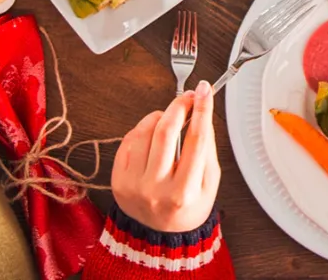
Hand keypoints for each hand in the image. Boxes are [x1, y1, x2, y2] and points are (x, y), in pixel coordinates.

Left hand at [110, 83, 219, 233]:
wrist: (159, 235)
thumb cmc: (187, 207)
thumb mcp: (210, 183)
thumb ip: (208, 149)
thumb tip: (202, 114)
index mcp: (183, 193)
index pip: (195, 141)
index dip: (202, 111)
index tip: (205, 91)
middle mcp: (155, 190)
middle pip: (166, 132)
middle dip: (179, 106)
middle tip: (188, 97)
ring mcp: (133, 185)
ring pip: (144, 132)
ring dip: (159, 116)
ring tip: (169, 120)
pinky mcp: (117, 179)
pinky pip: (128, 141)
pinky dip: (142, 129)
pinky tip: (152, 134)